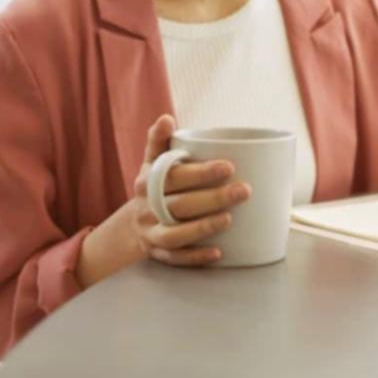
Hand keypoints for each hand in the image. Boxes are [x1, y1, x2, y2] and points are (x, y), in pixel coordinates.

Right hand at [130, 114, 251, 266]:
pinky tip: (218, 253)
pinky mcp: (158, 255)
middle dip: (213, 198)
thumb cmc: (154, 187)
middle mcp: (146, 208)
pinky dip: (195, 257)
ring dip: (203, 228)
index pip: (173, 176)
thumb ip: (159, 141)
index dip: (199, 172)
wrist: (132, 225)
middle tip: (245, 190)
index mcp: (146, 181)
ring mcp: (151, 233)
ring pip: (174, 235)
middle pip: (179, 205)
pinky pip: (175, 259)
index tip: (229, 166)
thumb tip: (166, 117)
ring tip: (229, 219)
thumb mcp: (151, 163)